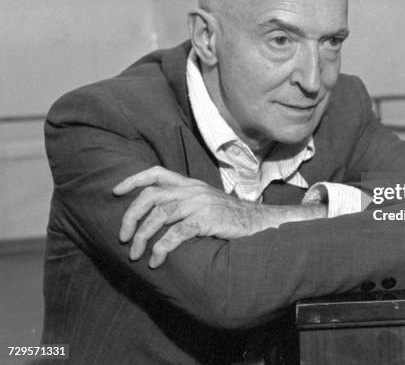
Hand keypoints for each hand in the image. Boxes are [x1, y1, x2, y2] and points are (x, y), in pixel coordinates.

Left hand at [114, 166, 261, 267]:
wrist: (259, 222)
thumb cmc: (231, 216)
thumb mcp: (206, 201)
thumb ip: (185, 201)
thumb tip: (157, 214)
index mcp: (190, 184)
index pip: (156, 173)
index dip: (133, 180)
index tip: (115, 192)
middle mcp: (192, 191)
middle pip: (150, 196)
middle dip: (131, 216)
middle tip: (123, 237)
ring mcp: (199, 204)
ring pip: (159, 216)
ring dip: (142, 236)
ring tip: (135, 254)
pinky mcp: (206, 220)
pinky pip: (176, 234)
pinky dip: (161, 249)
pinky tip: (155, 261)